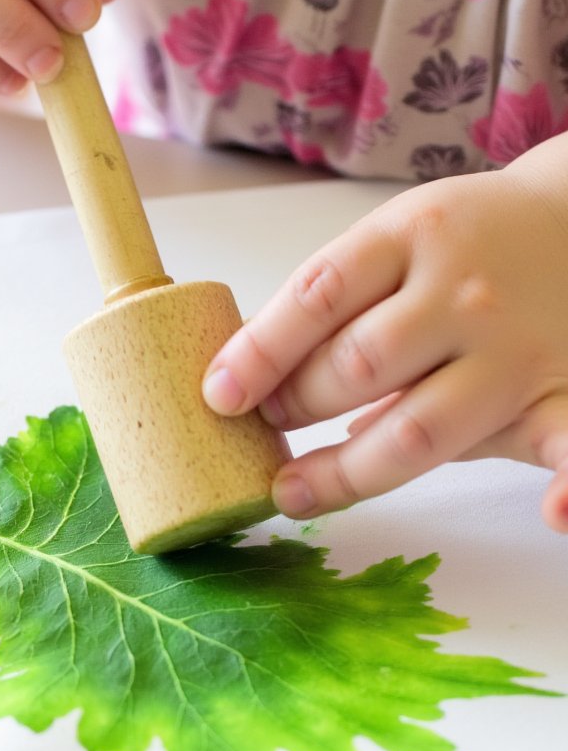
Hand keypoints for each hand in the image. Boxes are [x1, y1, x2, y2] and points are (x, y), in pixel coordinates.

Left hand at [203, 135, 567, 531]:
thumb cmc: (472, 242)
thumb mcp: (401, 240)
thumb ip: (344, 305)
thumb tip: (255, 377)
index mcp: (413, 236)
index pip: (319, 294)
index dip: (260, 350)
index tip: (219, 396)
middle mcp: (463, 292)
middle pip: (359, 365)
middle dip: (296, 405)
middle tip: (264, 428)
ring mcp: (515, 348)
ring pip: (420, 427)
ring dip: (348, 470)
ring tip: (294, 491)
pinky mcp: (565, 391)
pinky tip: (556, 514)